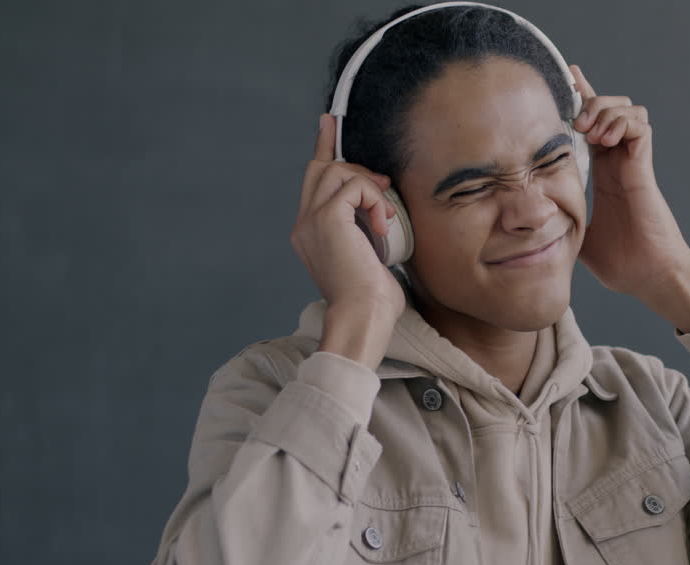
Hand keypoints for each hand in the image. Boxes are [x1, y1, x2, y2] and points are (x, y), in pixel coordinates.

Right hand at [290, 114, 405, 321]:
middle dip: (356, 166)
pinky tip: (384, 223)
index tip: (329, 123)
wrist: (363, 316)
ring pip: (338, 170)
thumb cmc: (373, 299)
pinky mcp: (327, 219)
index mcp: (310, 232)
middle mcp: (304, 223)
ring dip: (370, 187)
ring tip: (386, 216)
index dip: (323, 147)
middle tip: (384, 187)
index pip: (313, 179)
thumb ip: (367, 228)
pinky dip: (375, 199)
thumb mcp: (371, 256)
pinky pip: (354, 186)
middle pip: (322, 168)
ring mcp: (311, 220)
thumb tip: (385, 207)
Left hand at [570, 65, 689, 300]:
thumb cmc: (623, 264)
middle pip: (611, 108)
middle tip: (575, 120)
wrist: (650, 277)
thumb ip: (562, 227)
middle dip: (591, 101)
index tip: (566, 81)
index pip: (592, 128)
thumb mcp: (580, 242)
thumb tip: (535, 230)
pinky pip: (640, 126)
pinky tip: (604, 140)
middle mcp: (619, 163)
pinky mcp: (644, 168)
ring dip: (606, 110)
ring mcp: (633, 164)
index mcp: (604, 174)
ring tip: (590, 131)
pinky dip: (622, 123)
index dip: (582, 102)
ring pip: (628, 109)